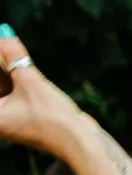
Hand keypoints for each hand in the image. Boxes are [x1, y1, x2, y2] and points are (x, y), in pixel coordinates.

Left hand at [0, 32, 92, 162]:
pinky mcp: (25, 119)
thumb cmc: (54, 119)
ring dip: (8, 69)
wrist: (82, 143)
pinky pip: (13, 94)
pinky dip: (16, 79)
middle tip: (5, 42)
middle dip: (2, 64)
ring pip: (4, 88)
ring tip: (10, 46)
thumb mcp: (32, 83)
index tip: (3, 45)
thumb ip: (15, 57)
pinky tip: (19, 62)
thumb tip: (4, 31)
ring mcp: (11, 121)